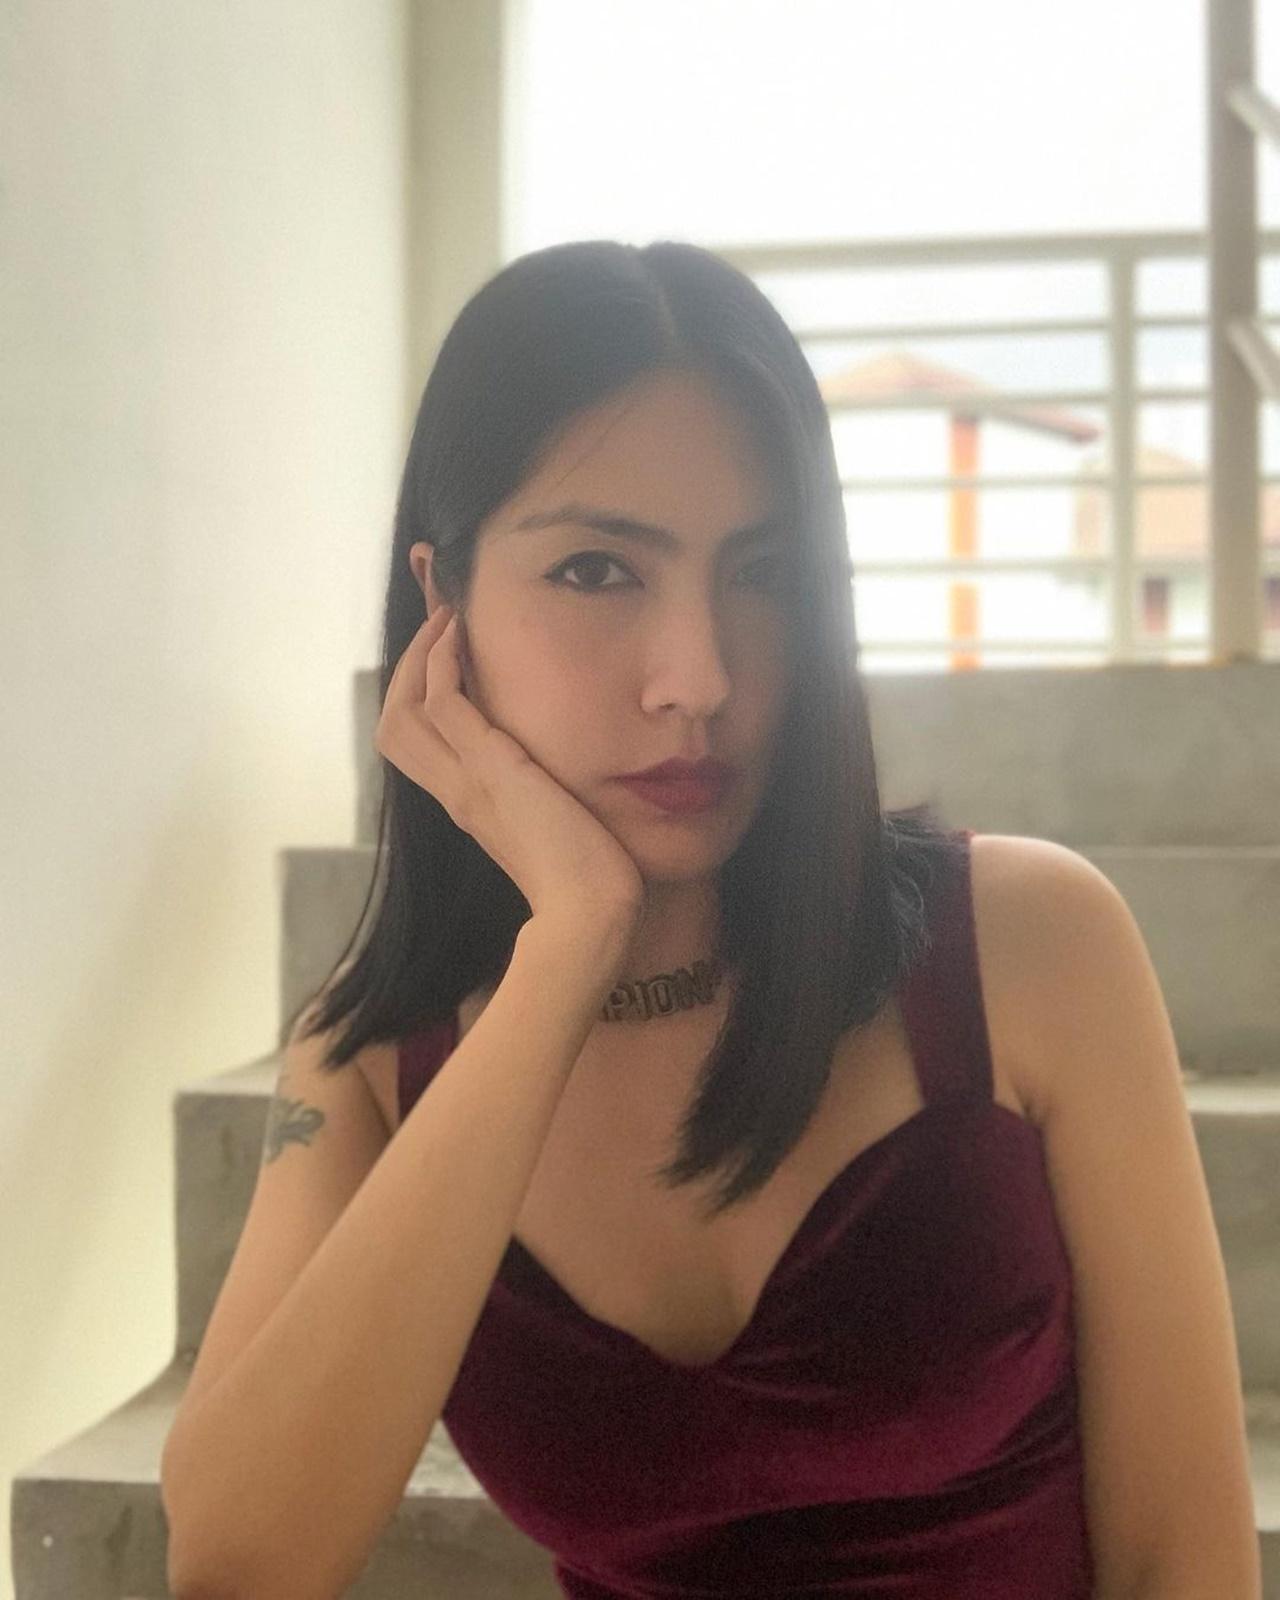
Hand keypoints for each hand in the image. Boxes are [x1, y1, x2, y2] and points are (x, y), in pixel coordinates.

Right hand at [376, 604, 645, 933]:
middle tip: (439, 625)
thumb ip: (544, 797)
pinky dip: (443, 662)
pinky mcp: (490, 771)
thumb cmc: (589, 878)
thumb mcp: (557, 824)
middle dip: (407, 669)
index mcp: (469, 806)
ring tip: (447, 618)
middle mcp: (456, 793)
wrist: (590, 911)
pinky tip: (460, 633)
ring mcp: (467, 782)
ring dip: (422, 655)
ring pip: (403, 711)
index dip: (419, 698)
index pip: (417, 746)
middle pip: (392, 726)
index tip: (445, 655)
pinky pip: (443, 704)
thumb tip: (564, 776)